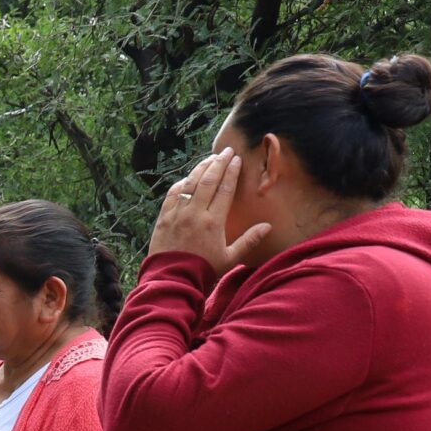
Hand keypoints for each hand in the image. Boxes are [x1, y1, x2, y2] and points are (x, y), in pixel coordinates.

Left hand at [148, 151, 270, 270]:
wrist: (171, 280)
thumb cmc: (203, 270)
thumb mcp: (230, 258)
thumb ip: (249, 240)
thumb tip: (268, 226)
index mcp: (213, 222)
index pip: (224, 189)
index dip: (231, 172)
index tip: (236, 160)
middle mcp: (194, 214)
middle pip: (207, 181)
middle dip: (218, 163)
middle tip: (226, 151)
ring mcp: (176, 215)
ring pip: (189, 185)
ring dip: (200, 169)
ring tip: (210, 159)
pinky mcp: (162, 218)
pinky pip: (172, 195)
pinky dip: (181, 184)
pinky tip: (187, 178)